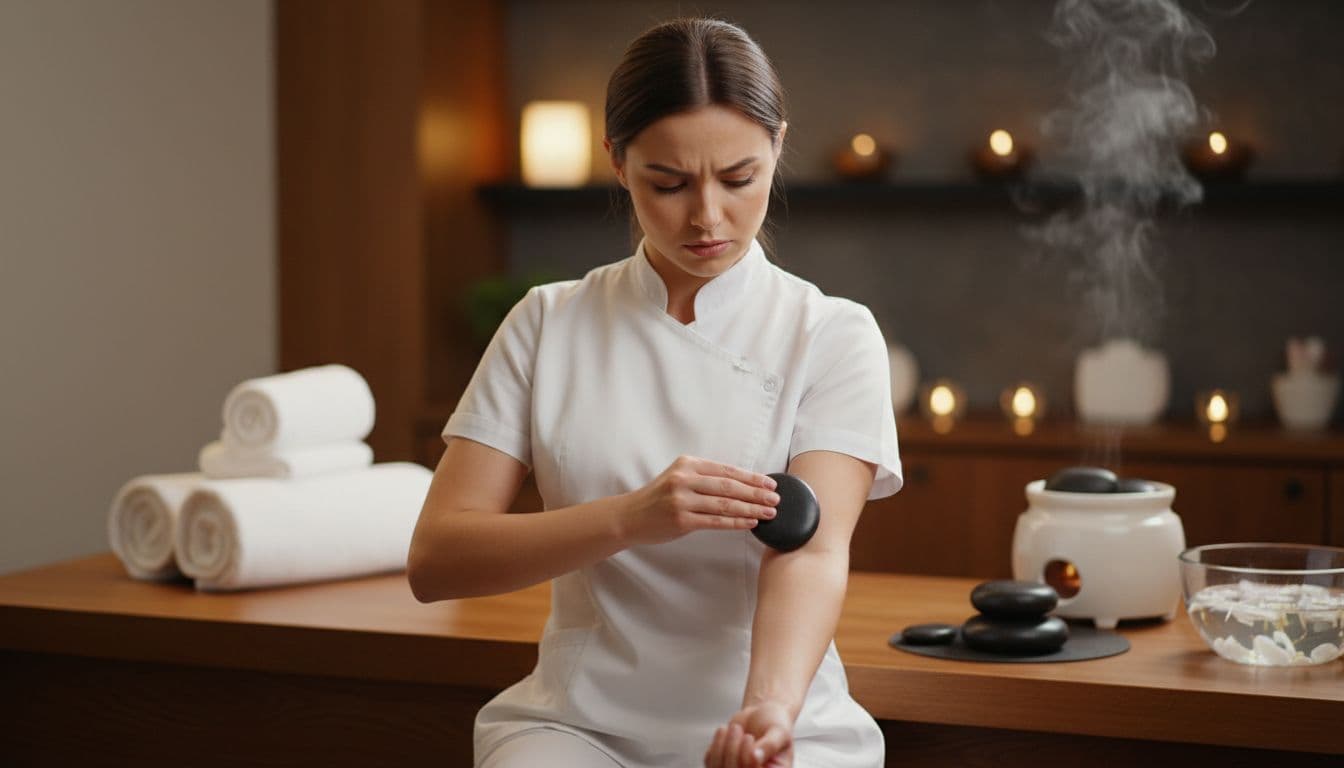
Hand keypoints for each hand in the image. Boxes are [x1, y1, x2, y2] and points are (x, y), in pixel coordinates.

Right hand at [619, 455, 778, 546]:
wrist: (629, 516)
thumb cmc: (658, 498)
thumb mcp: (678, 478)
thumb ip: (704, 477)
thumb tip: (742, 484)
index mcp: (687, 464)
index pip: (726, 470)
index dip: (751, 477)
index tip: (770, 483)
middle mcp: (684, 479)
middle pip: (729, 486)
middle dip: (756, 493)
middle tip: (776, 498)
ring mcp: (682, 500)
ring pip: (725, 504)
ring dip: (751, 508)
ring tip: (769, 512)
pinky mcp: (682, 520)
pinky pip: (716, 521)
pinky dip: (736, 522)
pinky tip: (751, 523)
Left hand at [704, 701, 793, 767]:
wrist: (762, 714)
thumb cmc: (775, 723)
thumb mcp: (779, 732)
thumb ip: (770, 745)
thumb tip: (755, 757)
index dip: (747, 762)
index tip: (749, 738)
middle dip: (732, 751)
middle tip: (737, 728)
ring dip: (722, 747)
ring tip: (734, 727)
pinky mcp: (721, 764)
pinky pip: (710, 761)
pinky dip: (715, 744)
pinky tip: (725, 730)